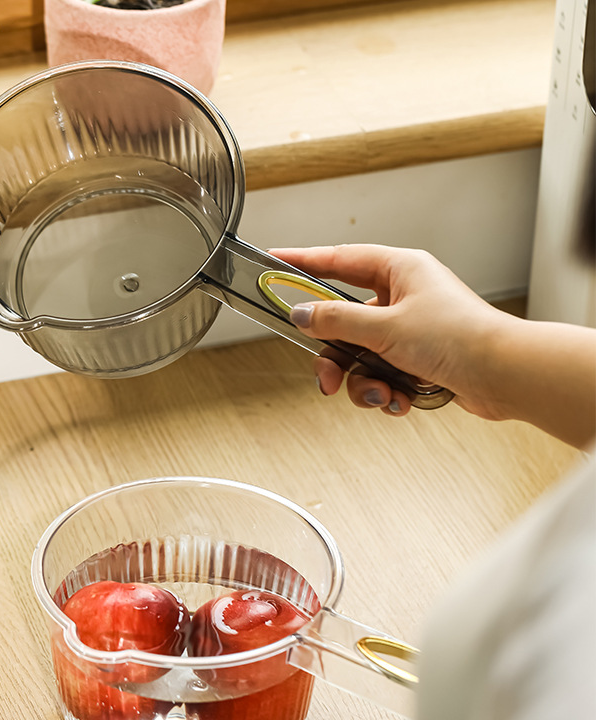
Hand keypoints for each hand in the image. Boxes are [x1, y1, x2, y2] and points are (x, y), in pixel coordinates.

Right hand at [270, 244, 595, 447]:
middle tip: (328, 378)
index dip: (301, 262)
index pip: (337, 260)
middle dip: (336, 358)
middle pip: (344, 322)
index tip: (273, 262)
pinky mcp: (417, 359)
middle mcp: (402, 297)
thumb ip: (336, 321)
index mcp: (398, 270)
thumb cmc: (459, 338)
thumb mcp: (385, 327)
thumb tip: (302, 314)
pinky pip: (382, 374)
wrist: (505, 376)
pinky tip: (402, 400)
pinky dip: (387, 391)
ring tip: (382, 394)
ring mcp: (409, 329)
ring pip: (361, 356)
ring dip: (365, 383)